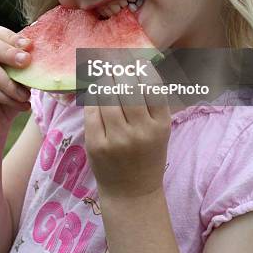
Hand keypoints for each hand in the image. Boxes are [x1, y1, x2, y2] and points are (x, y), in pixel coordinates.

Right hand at [0, 25, 32, 146]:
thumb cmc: (7, 101)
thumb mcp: (19, 79)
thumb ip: (24, 64)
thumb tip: (40, 49)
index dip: (11, 37)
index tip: (30, 46)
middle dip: (8, 51)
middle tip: (27, 61)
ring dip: (10, 81)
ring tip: (27, 95)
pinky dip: (6, 96)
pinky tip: (21, 105)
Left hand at [83, 53, 170, 198]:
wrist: (132, 194)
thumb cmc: (147, 155)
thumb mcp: (160, 130)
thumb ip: (152, 102)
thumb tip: (138, 64)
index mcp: (160, 125)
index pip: (152, 86)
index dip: (142, 68)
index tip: (134, 58)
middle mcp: (141, 131)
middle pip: (128, 88)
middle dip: (120, 69)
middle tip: (114, 58)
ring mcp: (118, 139)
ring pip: (108, 97)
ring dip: (105, 79)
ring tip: (104, 70)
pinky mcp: (97, 145)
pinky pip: (92, 111)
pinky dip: (93, 97)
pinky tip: (95, 90)